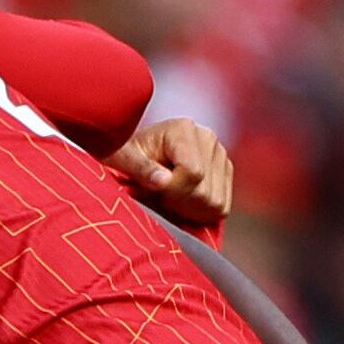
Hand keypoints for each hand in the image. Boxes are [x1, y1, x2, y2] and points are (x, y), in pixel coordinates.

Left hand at [109, 118, 233, 230]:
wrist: (130, 155)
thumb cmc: (121, 155)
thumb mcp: (120, 159)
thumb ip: (141, 169)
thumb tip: (164, 181)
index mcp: (183, 129)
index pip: (193, 173)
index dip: (171, 191)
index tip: (150, 191)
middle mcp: (207, 138)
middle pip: (205, 191)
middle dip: (177, 203)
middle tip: (155, 196)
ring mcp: (219, 155)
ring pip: (215, 202)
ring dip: (187, 209)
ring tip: (165, 198)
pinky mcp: (223, 172)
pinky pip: (221, 207)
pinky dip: (199, 213)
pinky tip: (179, 203)